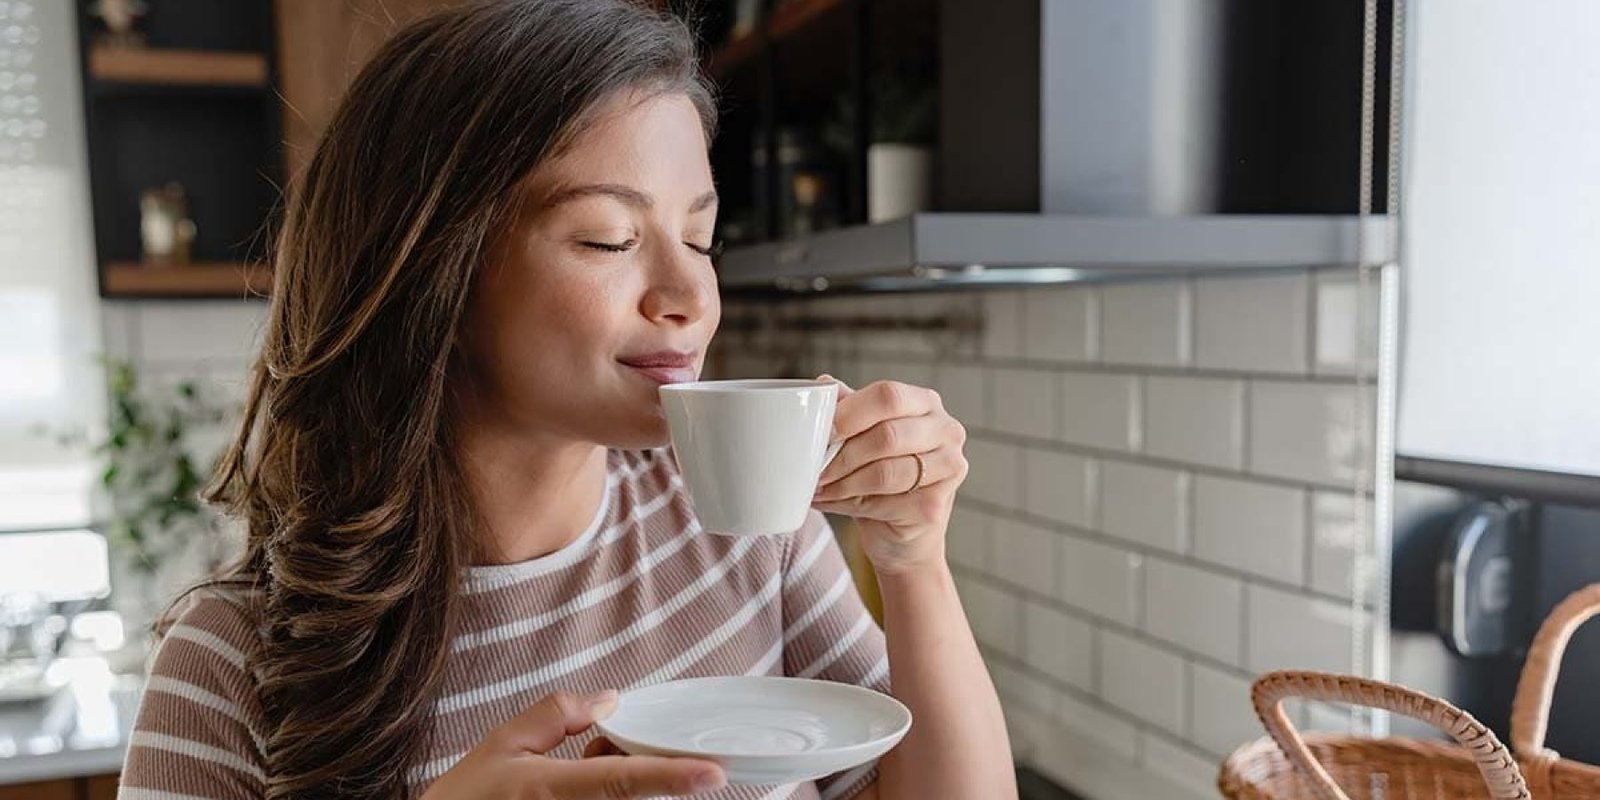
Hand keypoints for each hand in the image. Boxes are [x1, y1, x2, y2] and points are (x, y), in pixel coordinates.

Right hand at [421, 689, 725, 798]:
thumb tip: (609, 701)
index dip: (671, 777)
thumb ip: (556, 715)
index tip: (713, 774)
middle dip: (642, 768)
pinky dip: (608, 795)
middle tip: (606, 750)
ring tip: (575, 774)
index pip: (622, 781)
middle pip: (633, 796)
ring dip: (618, 785)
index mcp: (550, 790)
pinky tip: (569, 788)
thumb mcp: (501, 745)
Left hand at [811, 377, 968, 574]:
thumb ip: (848, 408)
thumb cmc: (880, 470)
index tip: (822, 432)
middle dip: (843, 455)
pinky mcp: (935, 505)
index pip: (888, 396)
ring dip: (843, 483)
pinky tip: (834, 501)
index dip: (850, 413)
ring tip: (820, 486)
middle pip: (887, 436)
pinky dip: (848, 504)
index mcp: (925, 402)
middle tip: (816, 467)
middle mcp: (946, 431)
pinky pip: (884, 503)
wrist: (901, 529)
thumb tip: (822, 386)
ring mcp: (948, 468)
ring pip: (884, 473)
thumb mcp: (863, 434)